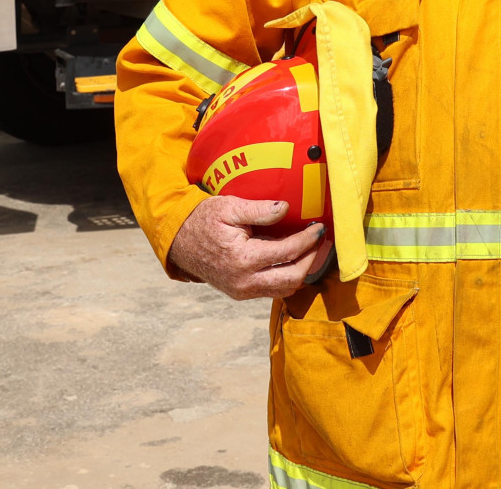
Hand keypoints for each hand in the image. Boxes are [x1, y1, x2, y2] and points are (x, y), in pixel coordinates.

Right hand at [167, 197, 330, 300]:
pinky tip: (294, 260)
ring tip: (312, 251)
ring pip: (284, 289)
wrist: (178, 241)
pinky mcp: (241, 293)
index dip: (308, 240)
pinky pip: (272, 290)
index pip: (287, 253)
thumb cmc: (203, 220)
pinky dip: (288, 277)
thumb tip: (286, 208)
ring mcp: (242, 291)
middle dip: (312, 260)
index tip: (320, 228)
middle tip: (322, 242)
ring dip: (302, 271)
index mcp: (242, 259)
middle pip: (292, 278)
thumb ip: (259, 210)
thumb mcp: (229, 207)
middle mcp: (244, 281)